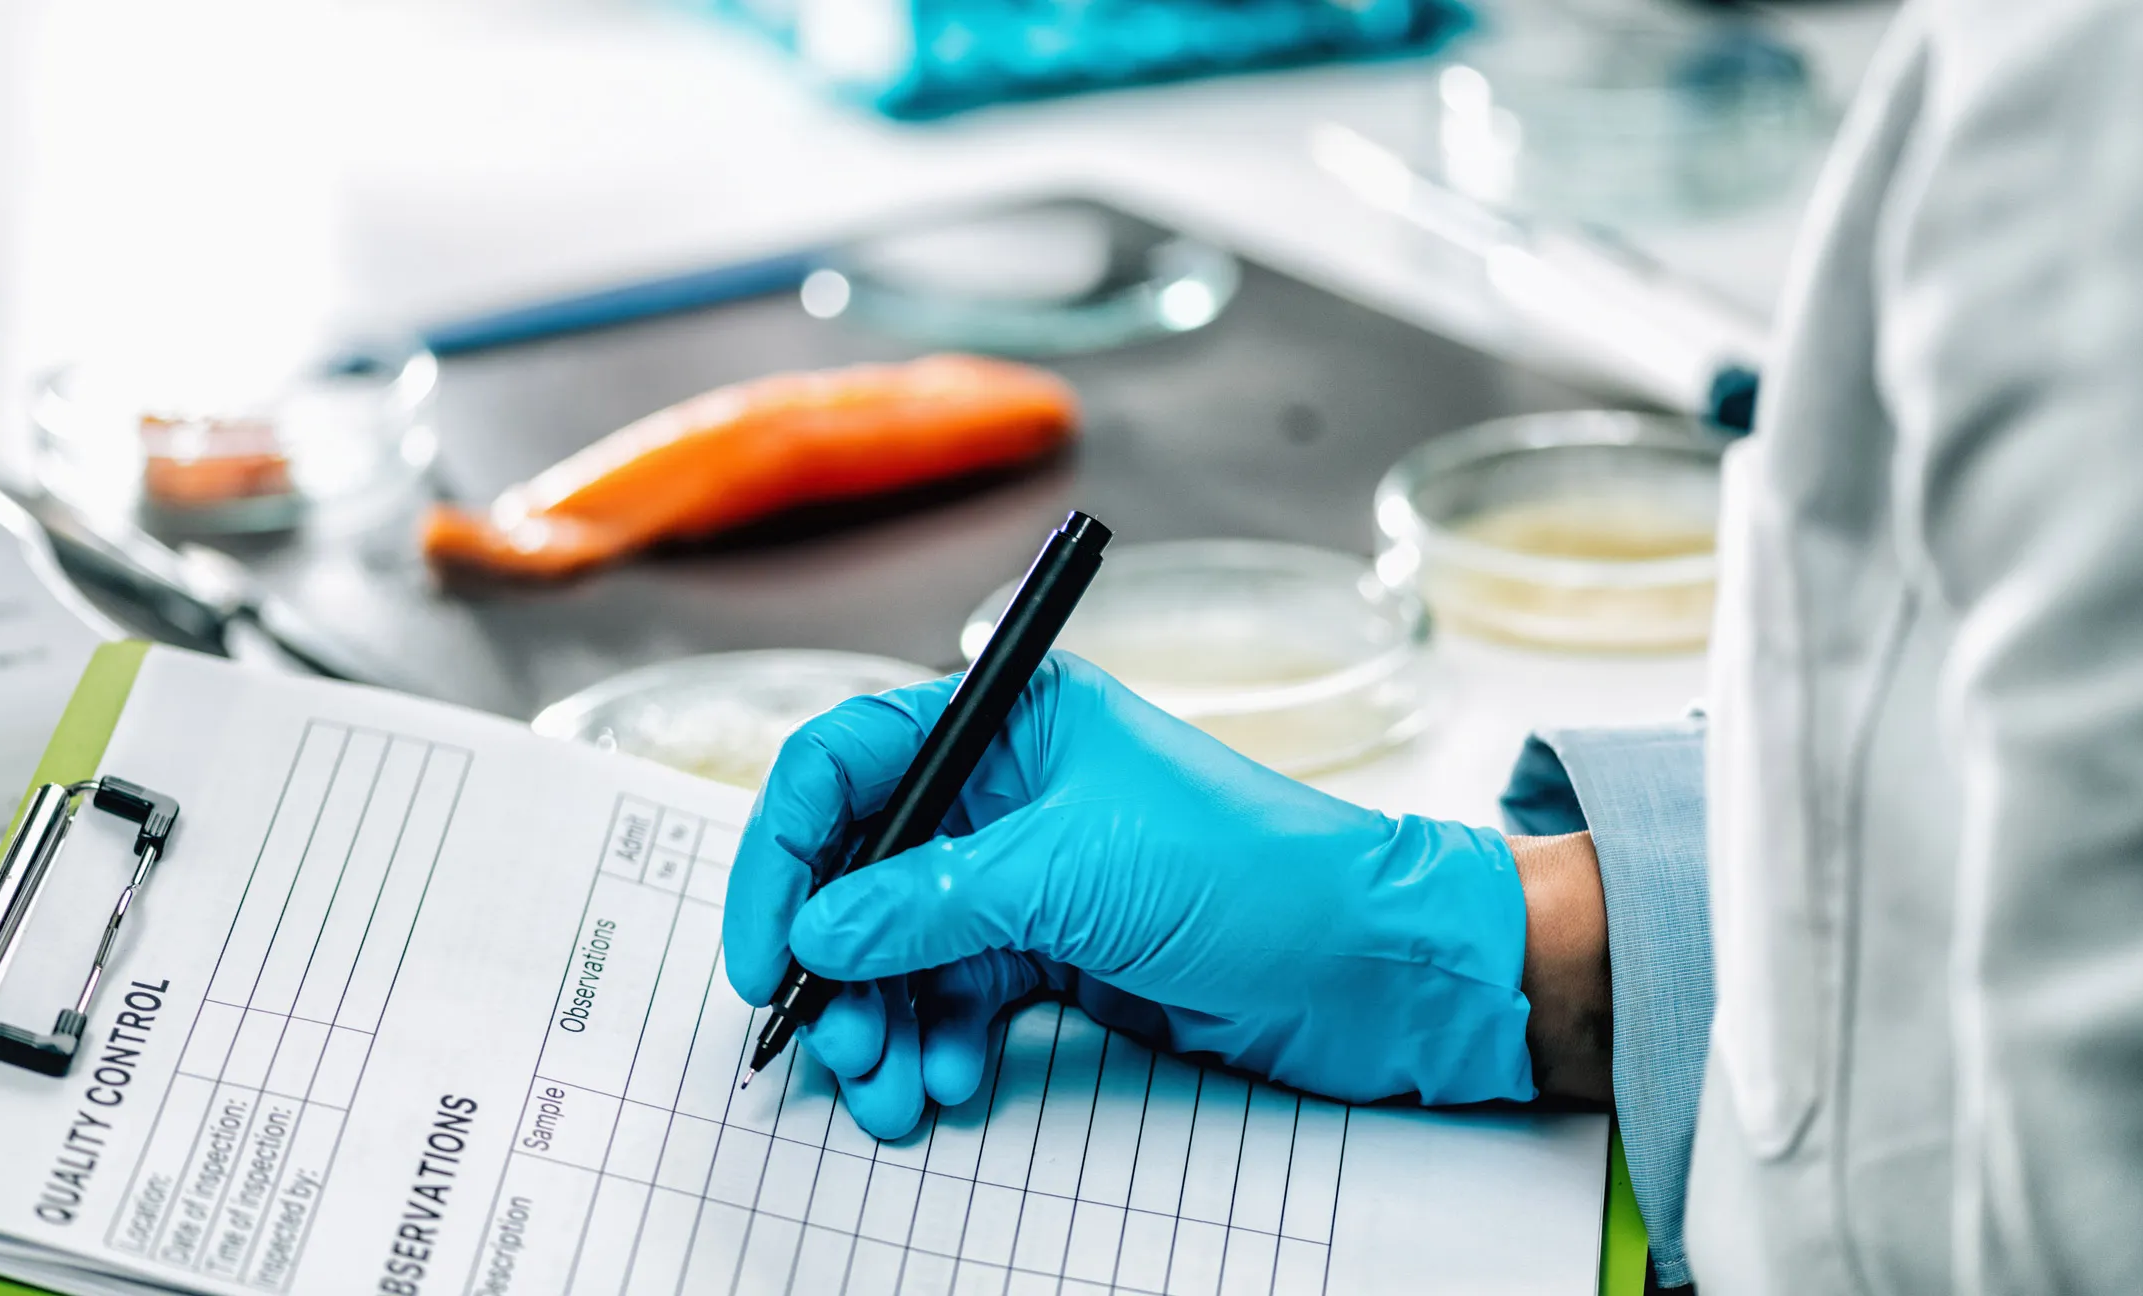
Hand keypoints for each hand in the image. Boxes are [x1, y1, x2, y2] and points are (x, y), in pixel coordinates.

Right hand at [723, 653, 1536, 1137]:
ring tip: (888, 1086)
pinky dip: (937, 1041)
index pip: (845, 762)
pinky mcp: (1055, 952)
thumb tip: (818, 930)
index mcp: (1009, 721)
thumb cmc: (1258, 873)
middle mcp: (1006, 791)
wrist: (1375, 968)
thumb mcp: (1075, 874)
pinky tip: (948, 1080)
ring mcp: (1028, 876)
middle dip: (832, 963)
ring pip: (901, 947)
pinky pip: (956, 997)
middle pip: (861, 869)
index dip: (786, 854)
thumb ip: (930, 902)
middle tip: (829, 1043)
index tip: (768, 949)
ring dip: (880, 1021)